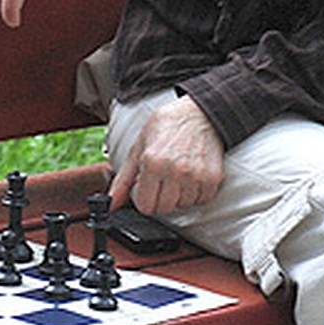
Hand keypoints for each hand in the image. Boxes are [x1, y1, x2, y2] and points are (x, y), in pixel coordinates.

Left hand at [109, 95, 223, 215]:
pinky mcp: (212, 179)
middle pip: (164, 209)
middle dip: (159, 198)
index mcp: (152, 162)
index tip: (145, 189)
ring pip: (183, 206)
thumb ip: (123, 179)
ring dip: (178, 196)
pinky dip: (195, 194)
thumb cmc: (164, 128)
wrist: (197, 115)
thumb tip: (111, 204)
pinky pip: (201, 201)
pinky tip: (191, 176)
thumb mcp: (138, 148)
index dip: (143, 199)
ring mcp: (195, 176)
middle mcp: (174, 171)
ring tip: (177, 174)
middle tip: (161, 179)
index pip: (145, 206)